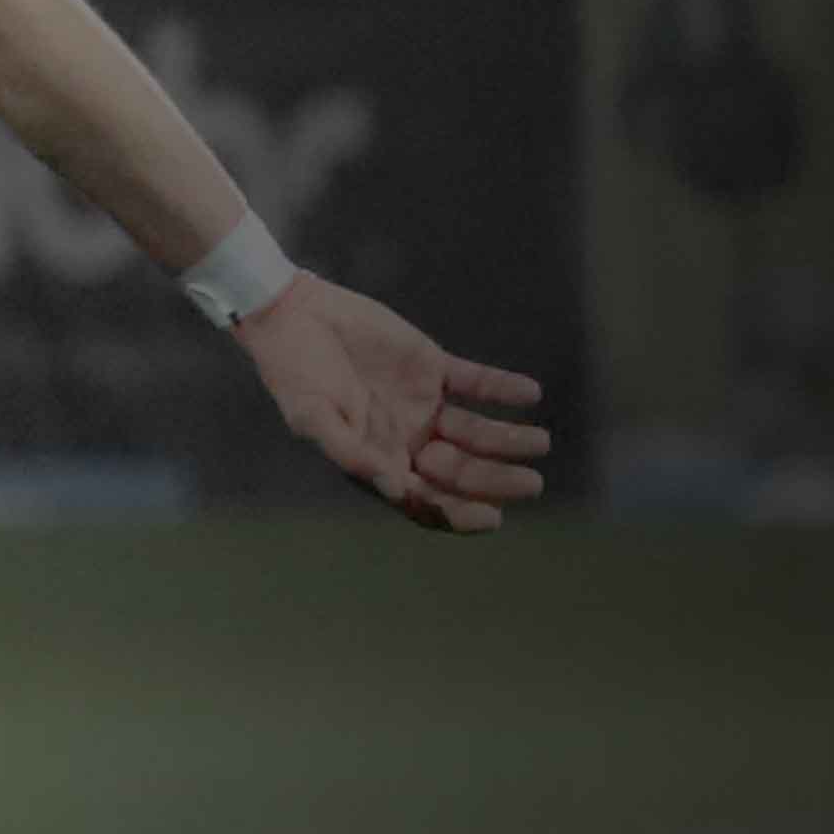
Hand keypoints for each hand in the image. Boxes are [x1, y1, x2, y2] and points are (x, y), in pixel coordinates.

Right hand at [232, 276, 549, 533]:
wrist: (293, 315)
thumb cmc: (293, 372)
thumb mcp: (312, 417)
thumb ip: (352, 453)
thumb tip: (396, 490)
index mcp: (377, 459)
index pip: (425, 499)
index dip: (458, 513)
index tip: (492, 518)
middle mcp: (405, 439)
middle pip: (460, 471)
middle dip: (495, 480)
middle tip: (530, 483)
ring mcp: (422, 404)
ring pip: (475, 431)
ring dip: (509, 440)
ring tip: (540, 442)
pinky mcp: (432, 367)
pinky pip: (476, 382)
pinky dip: (503, 388)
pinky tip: (529, 393)